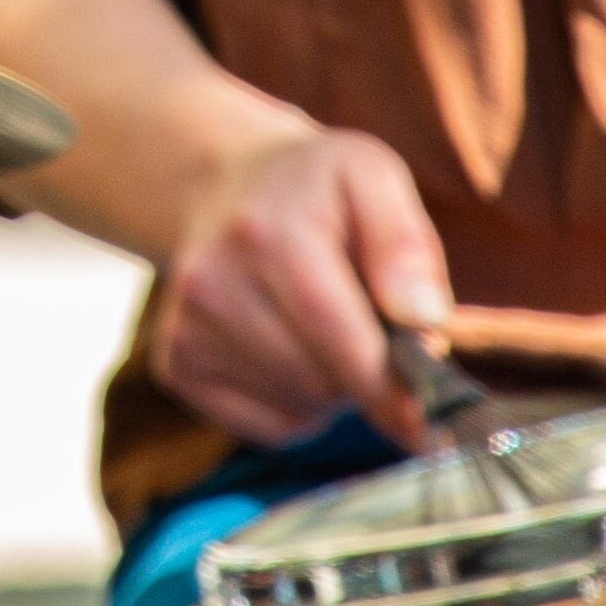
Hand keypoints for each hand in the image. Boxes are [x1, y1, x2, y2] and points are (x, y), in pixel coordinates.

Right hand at [150, 112, 454, 449]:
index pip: (336, 332)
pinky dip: (298, 407)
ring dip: (333, 390)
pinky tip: (293, 353)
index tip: (428, 421)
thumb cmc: (315, 191)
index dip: (387, 385)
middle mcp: (211, 282)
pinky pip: (266, 427)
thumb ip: (405, 243)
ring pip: (298, 407)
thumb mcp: (372, 177)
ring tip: (327, 331)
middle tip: (374, 329)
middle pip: (320, 380)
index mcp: (266, 232)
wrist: (224, 189)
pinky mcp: (177, 364)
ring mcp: (186, 328)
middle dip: (367, 374)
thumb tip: (424, 320)